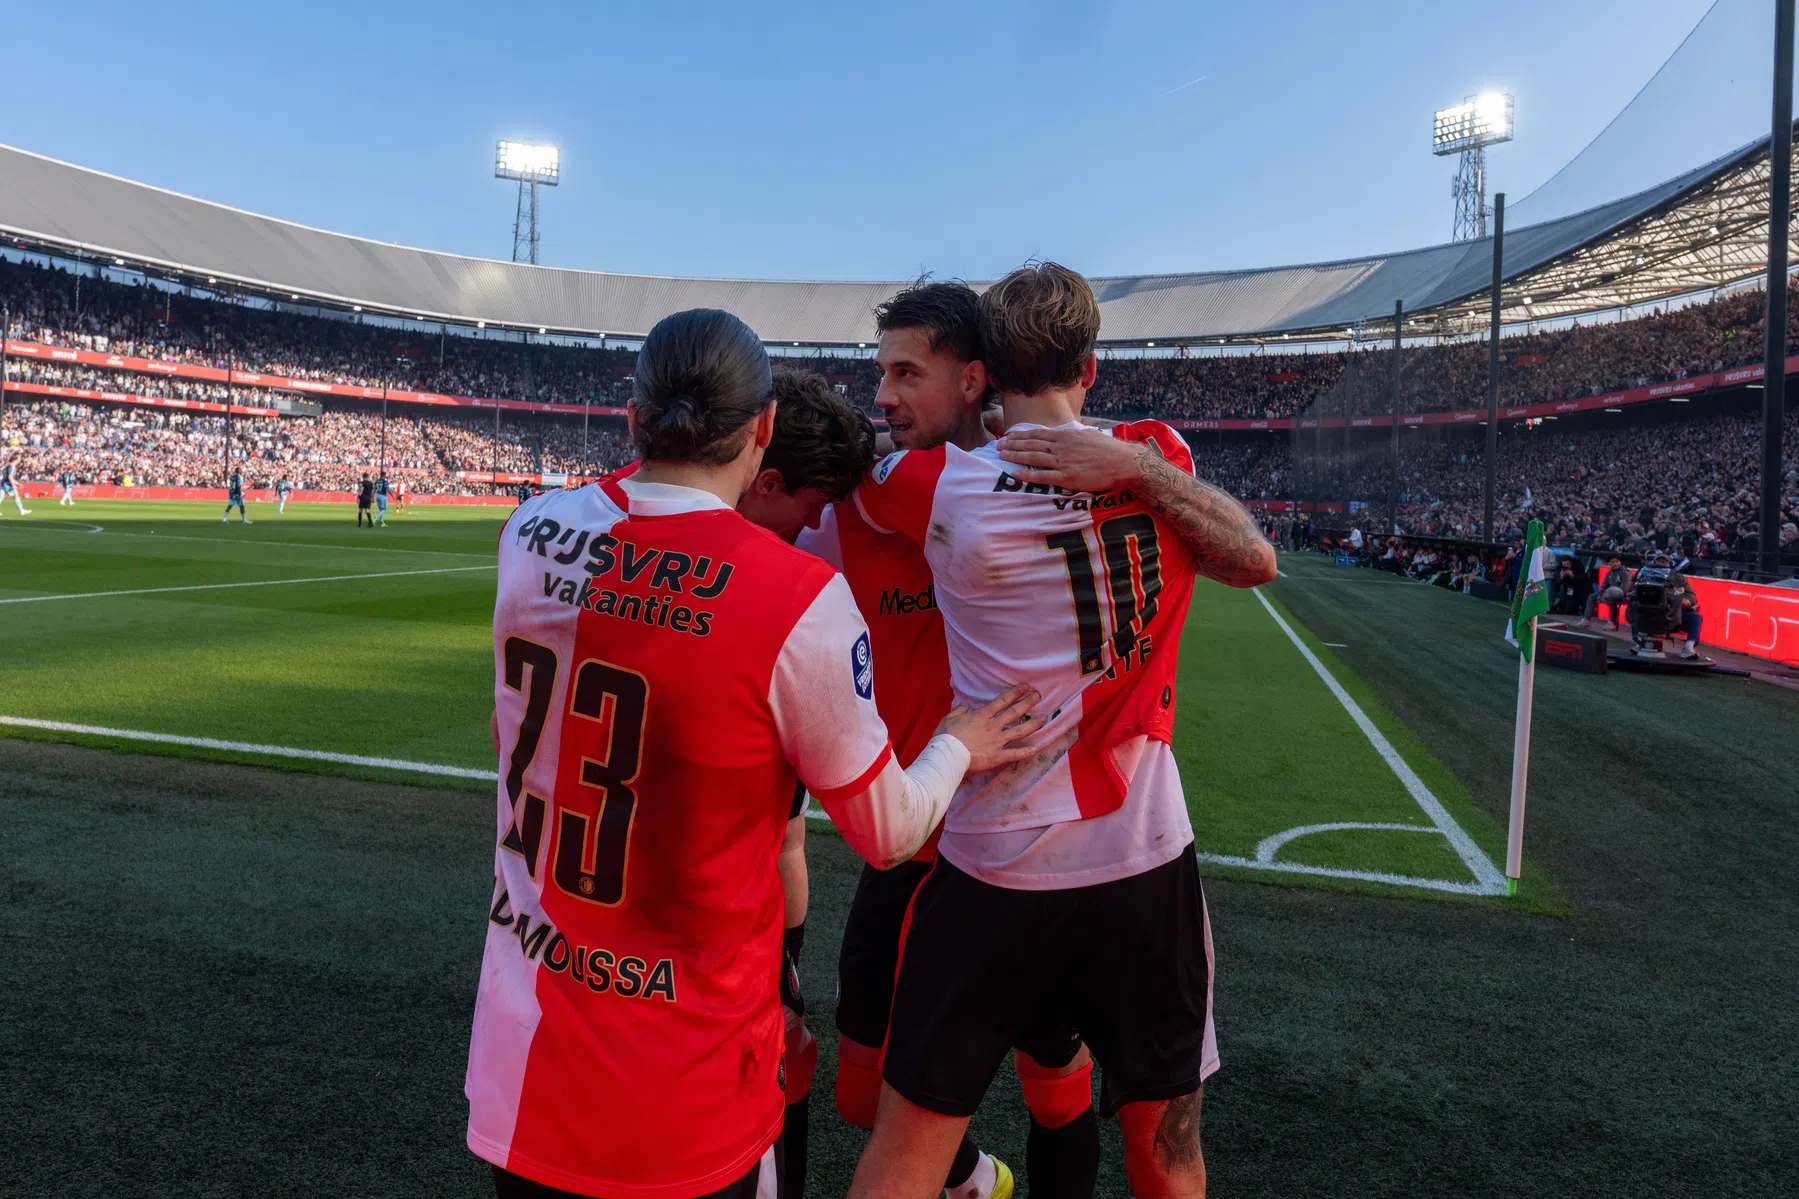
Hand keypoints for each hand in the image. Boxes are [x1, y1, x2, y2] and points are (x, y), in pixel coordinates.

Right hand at [935, 685, 1044, 772]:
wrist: (948, 755)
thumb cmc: (946, 737)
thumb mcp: (949, 718)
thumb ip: (960, 710)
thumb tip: (966, 704)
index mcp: (982, 716)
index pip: (1002, 701)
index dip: (1015, 693)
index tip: (1025, 687)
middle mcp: (993, 726)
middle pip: (1015, 712)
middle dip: (1028, 702)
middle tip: (1038, 696)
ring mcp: (997, 741)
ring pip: (1019, 731)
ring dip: (1033, 724)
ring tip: (1044, 718)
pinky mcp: (997, 756)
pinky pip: (1014, 754)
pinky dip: (1025, 752)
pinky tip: (1035, 749)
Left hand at [997, 427, 1144, 492]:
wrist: (1124, 462)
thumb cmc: (1109, 450)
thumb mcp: (1089, 436)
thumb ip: (1074, 435)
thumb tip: (1067, 433)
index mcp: (1066, 436)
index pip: (1038, 433)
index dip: (1021, 435)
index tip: (1009, 436)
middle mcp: (1062, 446)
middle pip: (1031, 443)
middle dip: (1013, 444)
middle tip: (998, 446)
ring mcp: (1064, 461)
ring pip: (1033, 457)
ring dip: (1015, 456)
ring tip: (1002, 456)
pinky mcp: (1068, 477)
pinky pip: (1043, 476)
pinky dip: (1028, 474)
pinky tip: (1015, 474)